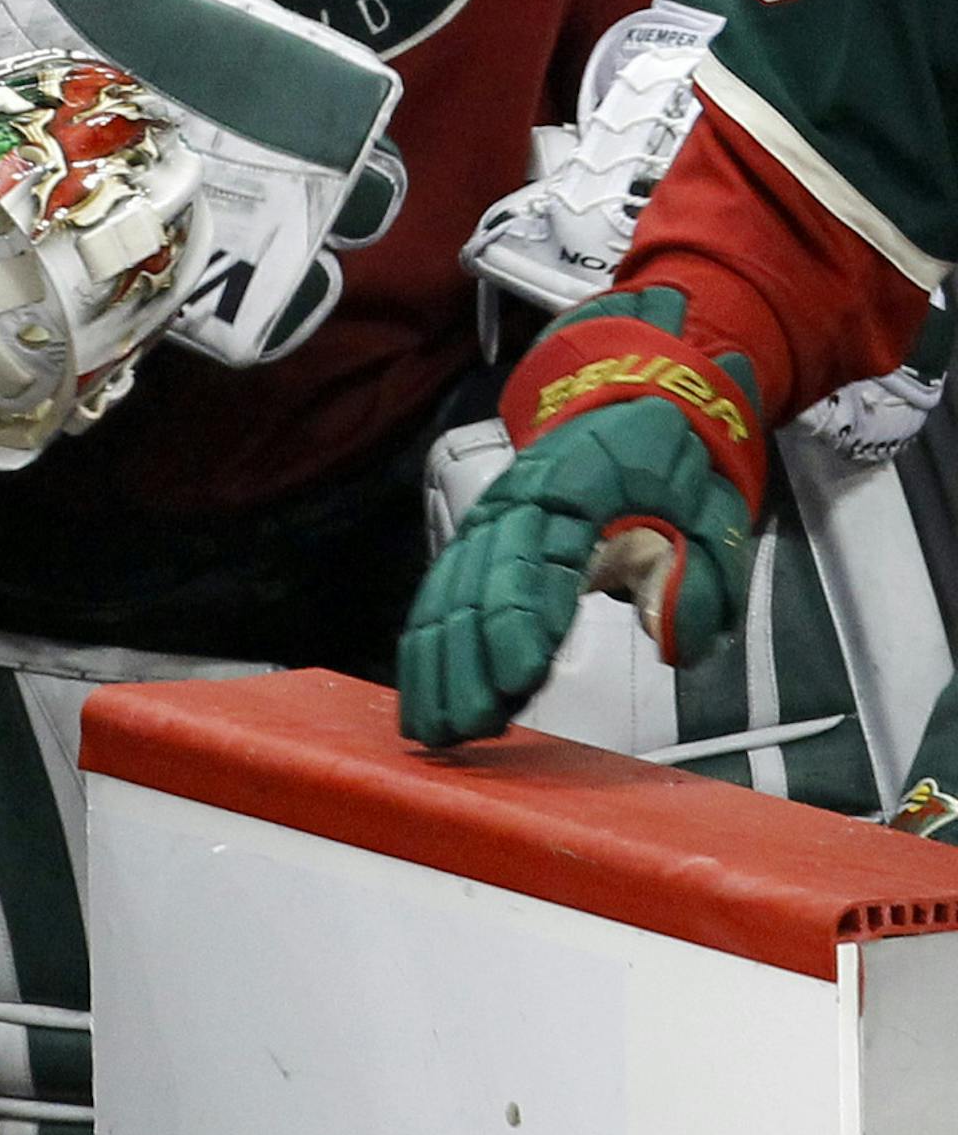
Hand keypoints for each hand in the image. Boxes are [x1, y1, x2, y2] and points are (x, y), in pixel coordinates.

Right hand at [398, 394, 754, 745]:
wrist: (634, 405)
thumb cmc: (676, 471)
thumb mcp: (711, 513)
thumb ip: (696, 577)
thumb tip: (667, 639)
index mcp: (577, 487)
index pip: (536, 558)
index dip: (521, 619)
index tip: (517, 678)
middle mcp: (516, 501)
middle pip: (478, 583)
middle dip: (470, 660)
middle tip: (469, 726)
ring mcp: (488, 519)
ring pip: (448, 591)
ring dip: (438, 662)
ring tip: (437, 729)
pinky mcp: (475, 539)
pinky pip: (439, 592)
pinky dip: (425, 644)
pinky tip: (422, 693)